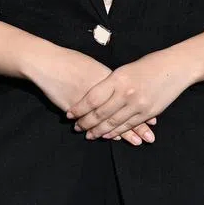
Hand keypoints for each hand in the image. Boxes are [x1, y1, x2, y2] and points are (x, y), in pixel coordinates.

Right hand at [29, 45, 155, 146]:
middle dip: (138, 125)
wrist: (49, 63)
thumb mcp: (93, 66)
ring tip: (137, 142)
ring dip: (124, 132)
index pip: (130, 97)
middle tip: (150, 138)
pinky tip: (113, 138)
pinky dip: (105, 131)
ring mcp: (91, 102)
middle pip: (124, 109)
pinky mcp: (78, 110)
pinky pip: (96, 124)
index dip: (141, 108)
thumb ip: (107, 78)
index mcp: (108, 78)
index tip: (154, 121)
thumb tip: (120, 84)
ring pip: (111, 119)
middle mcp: (103, 91)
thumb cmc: (71, 62)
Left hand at [67, 49, 193, 140]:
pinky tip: (106, 135)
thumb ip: (111, 83)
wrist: (176, 67)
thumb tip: (95, 97)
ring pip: (113, 123)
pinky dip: (115, 132)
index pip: (93, 98)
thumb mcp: (125, 69)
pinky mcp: (148, 113)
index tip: (69, 114)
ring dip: (98, 131)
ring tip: (88, 134)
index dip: (79, 108)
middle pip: (100, 114)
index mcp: (118, 78)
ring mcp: (138, 105)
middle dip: (86, 123)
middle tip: (76, 127)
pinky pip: (127, 126)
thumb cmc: (150, 64)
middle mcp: (127, 93)